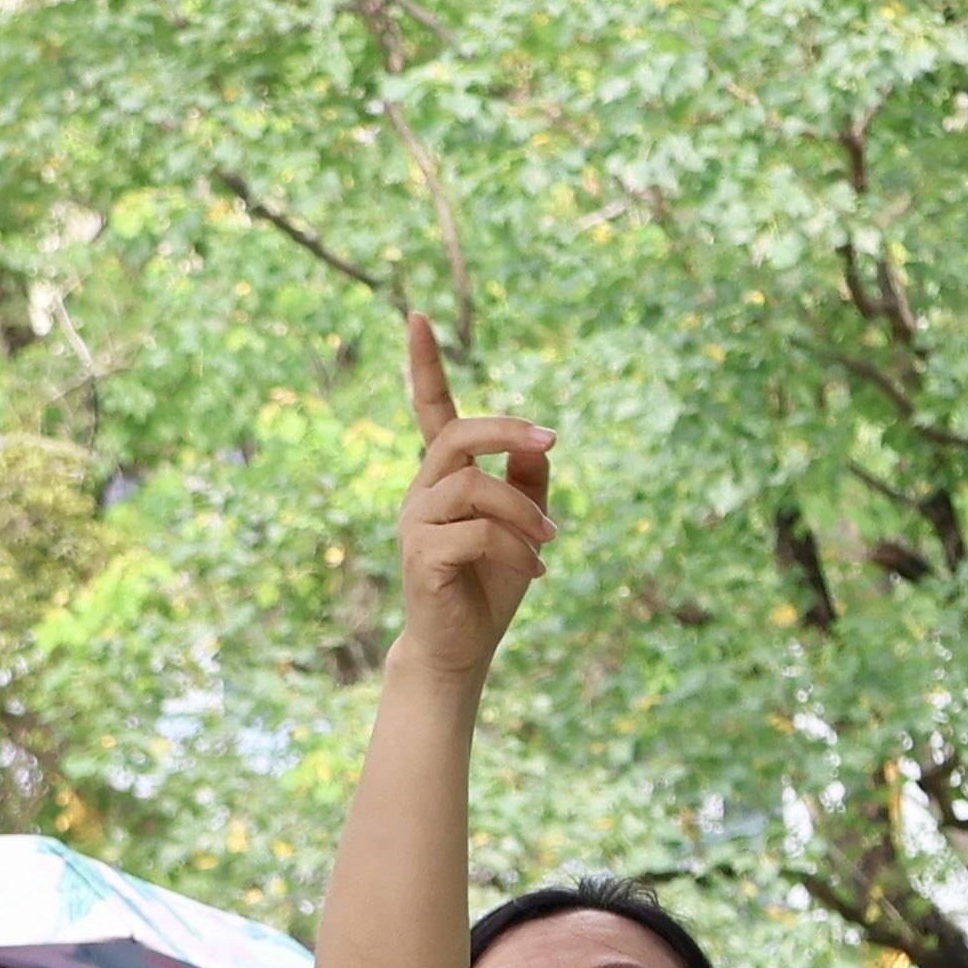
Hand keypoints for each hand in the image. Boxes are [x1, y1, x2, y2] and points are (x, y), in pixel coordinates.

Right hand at [395, 316, 552, 684]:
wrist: (460, 650)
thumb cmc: (488, 585)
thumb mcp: (522, 526)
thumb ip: (529, 482)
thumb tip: (541, 445)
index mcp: (443, 478)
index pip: (430, 411)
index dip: (424, 365)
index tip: (417, 316)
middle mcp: (422, 492)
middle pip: (458, 436)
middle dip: (507, 431)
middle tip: (551, 440)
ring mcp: (416, 524)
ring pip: (473, 488)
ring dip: (522, 512)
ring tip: (548, 542)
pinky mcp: (421, 557)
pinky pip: (475, 534)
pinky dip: (513, 548)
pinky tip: (534, 570)